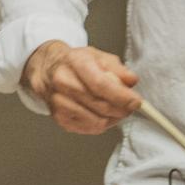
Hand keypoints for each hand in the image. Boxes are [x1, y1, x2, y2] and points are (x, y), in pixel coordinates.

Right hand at [27, 43, 142, 134]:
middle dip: (122, 109)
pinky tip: (103, 115)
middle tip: (131, 106)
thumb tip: (131, 81)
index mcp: (75, 63)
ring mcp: (59, 103)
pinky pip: (89, 128)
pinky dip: (102, 124)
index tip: (137, 102)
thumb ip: (118, 69)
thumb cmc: (75, 62)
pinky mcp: (59, 118)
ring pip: (96, 121)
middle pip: (100, 105)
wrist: (47, 68)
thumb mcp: (98, 56)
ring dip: (113, 118)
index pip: (100, 84)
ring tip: (117, 109)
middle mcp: (63, 83)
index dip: (122, 96)